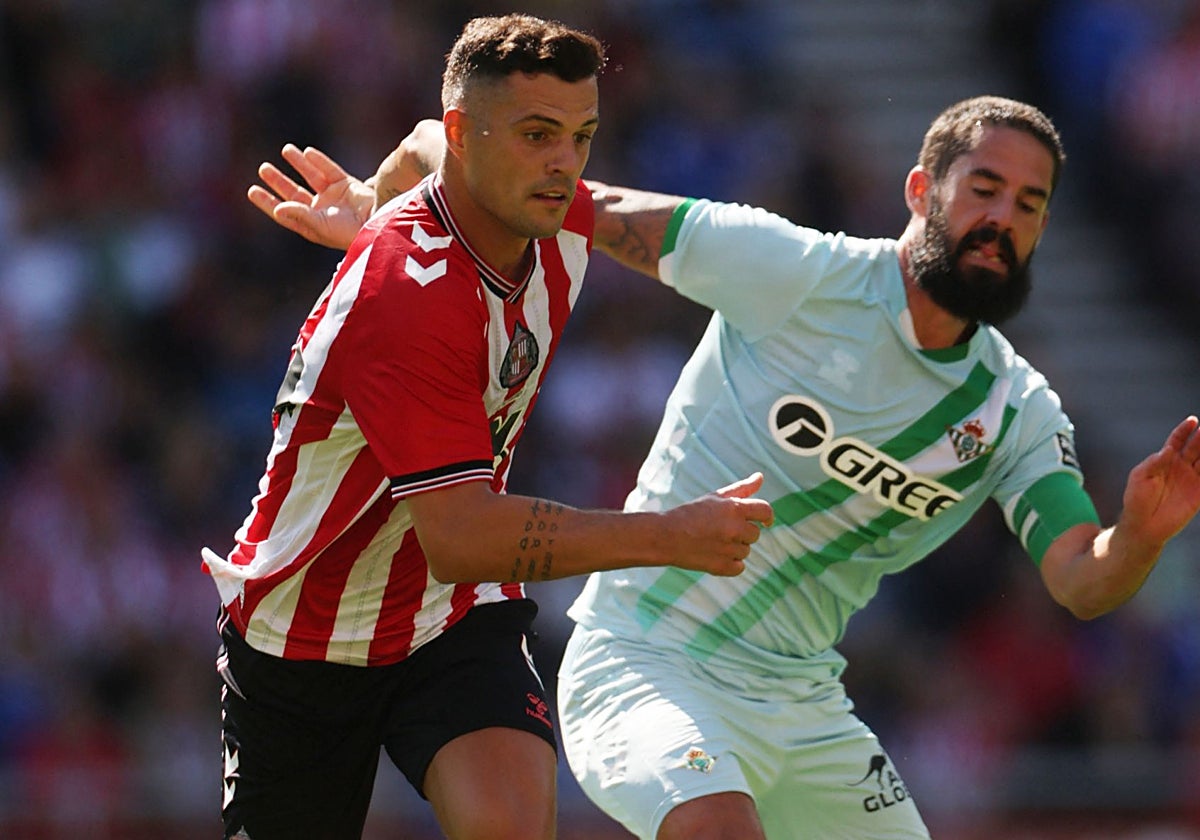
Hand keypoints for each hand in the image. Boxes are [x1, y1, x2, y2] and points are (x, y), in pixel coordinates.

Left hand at [246, 144, 372, 249]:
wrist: (379, 225)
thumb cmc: (349, 233)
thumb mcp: (320, 226)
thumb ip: (299, 215)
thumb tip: (277, 208)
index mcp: (311, 224)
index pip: (284, 211)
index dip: (267, 201)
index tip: (252, 190)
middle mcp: (320, 210)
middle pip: (294, 192)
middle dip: (278, 181)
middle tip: (263, 169)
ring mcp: (334, 197)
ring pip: (311, 177)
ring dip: (298, 164)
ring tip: (286, 150)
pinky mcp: (348, 185)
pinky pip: (330, 170)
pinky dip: (319, 161)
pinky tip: (307, 152)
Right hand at [660, 472, 774, 575]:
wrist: (665, 536)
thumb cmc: (690, 514)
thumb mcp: (715, 497)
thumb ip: (741, 488)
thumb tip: (760, 477)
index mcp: (734, 508)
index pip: (765, 511)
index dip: (767, 516)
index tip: (765, 521)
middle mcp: (734, 528)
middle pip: (755, 534)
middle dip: (743, 532)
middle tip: (721, 530)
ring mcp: (728, 549)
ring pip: (746, 551)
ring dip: (735, 548)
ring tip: (713, 542)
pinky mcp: (721, 567)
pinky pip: (739, 567)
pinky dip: (730, 564)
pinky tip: (715, 555)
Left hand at [1121, 415, 1199, 546]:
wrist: (1143, 526)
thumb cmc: (1137, 500)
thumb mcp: (1140, 478)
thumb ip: (1154, 463)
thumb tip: (1168, 449)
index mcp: (1164, 460)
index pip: (1177, 441)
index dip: (1185, 430)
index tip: (1192, 421)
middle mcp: (1180, 467)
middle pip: (1195, 447)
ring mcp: (1191, 479)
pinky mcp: (1199, 494)